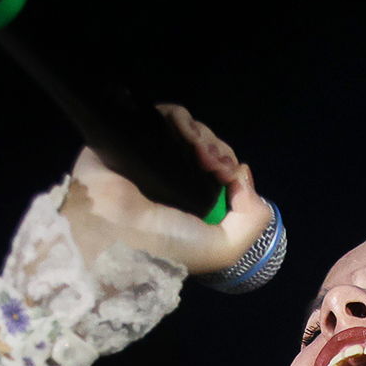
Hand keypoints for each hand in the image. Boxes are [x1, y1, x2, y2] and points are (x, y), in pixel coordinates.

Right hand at [60, 104, 273, 276]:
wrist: (113, 230)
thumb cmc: (166, 244)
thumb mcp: (224, 249)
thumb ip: (252, 220)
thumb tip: (244, 176)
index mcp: (193, 206)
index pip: (222, 176)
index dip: (232, 171)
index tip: (231, 176)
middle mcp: (175, 181)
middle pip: (210, 151)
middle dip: (220, 154)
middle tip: (217, 167)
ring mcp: (154, 157)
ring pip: (191, 132)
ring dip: (204, 137)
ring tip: (200, 152)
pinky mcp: (136, 135)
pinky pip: (166, 116)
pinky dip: (182, 119)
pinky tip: (185, 135)